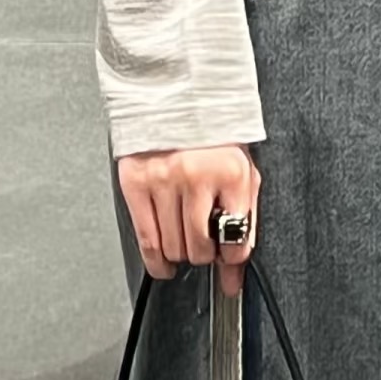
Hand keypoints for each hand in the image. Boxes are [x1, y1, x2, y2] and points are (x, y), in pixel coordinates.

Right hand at [116, 144, 260, 297]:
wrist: (178, 100)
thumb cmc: (214, 141)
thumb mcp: (242, 179)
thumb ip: (244, 228)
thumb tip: (231, 279)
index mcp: (231, 175)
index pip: (235, 242)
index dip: (230, 256)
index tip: (225, 254)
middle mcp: (197, 178)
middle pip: (199, 251)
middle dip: (203, 254)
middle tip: (202, 241)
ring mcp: (163, 181)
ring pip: (172, 250)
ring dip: (179, 253)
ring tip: (183, 237)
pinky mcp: (136, 184)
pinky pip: (146, 241)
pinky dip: (155, 260)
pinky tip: (162, 261)